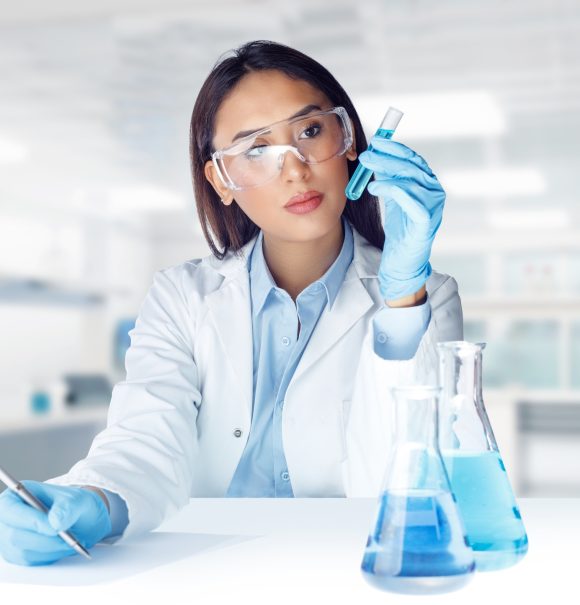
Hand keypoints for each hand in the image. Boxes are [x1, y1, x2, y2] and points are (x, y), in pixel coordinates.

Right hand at [0, 481, 111, 565]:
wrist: (80, 519)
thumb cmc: (73, 505)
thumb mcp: (77, 499)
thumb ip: (67, 507)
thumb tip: (55, 521)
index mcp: (15, 496)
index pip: (11, 510)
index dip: (31, 520)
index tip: (55, 528)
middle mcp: (7, 518)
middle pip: (15, 536)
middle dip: (46, 539)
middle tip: (69, 538)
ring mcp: (8, 539)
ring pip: (24, 552)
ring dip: (51, 549)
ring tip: (71, 540)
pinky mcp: (17, 555)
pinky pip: (31, 562)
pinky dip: (51, 556)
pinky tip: (63, 546)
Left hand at [358, 136, 445, 301]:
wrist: (404, 260)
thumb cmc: (400, 229)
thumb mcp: (393, 197)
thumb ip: (389, 177)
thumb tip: (375, 155)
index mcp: (427, 183)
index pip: (412, 158)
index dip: (394, 148)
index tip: (376, 141)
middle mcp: (434, 191)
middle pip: (411, 166)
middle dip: (387, 156)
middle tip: (366, 153)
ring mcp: (433, 205)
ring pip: (410, 179)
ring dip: (386, 169)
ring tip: (366, 167)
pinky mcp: (425, 220)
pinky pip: (409, 199)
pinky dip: (391, 189)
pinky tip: (375, 186)